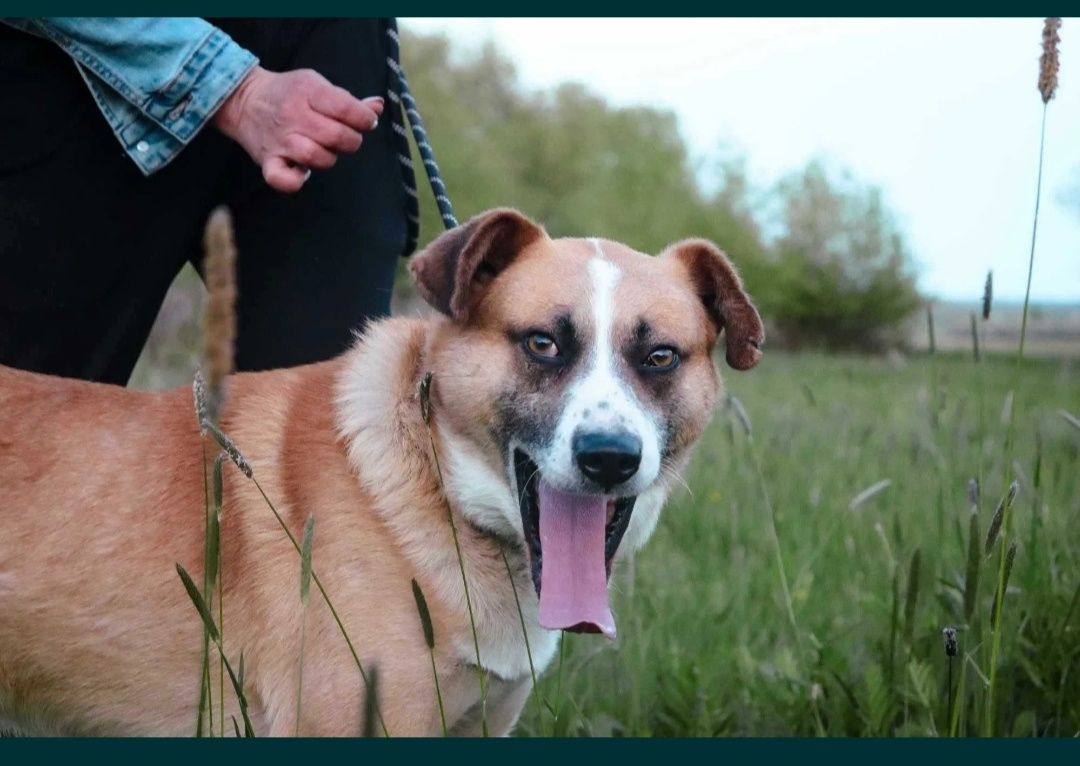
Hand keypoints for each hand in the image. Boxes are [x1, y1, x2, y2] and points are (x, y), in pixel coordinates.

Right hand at [212, 66, 383, 192]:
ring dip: (328, 157)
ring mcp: (280, 140)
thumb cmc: (290, 93)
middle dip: (351, 140)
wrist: (245, 100)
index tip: (365, 122)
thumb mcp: (318, 86)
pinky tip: (302, 173)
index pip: (346, 109)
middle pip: (336, 136)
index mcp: (308, 92)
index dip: (365, 119)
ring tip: (324, 149)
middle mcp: (293, 116)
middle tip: (346, 138)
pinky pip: (282, 179)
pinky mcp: (268, 161)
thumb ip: (349, 100)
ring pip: (316, 157)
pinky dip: (295, 181)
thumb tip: (378, 106)